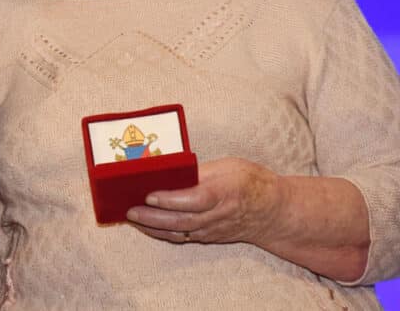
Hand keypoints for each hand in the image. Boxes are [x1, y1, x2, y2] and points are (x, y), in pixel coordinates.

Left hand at [125, 157, 282, 245]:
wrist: (273, 211)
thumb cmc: (249, 181)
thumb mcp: (228, 167)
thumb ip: (200, 171)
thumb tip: (169, 171)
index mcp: (226, 192)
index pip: (196, 199)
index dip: (172, 200)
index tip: (150, 195)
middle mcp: (219, 214)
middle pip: (183, 219)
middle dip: (154, 217)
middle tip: (130, 210)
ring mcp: (214, 229)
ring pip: (180, 232)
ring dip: (153, 227)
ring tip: (131, 217)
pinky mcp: (209, 236)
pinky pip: (183, 237)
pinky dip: (162, 233)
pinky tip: (146, 226)